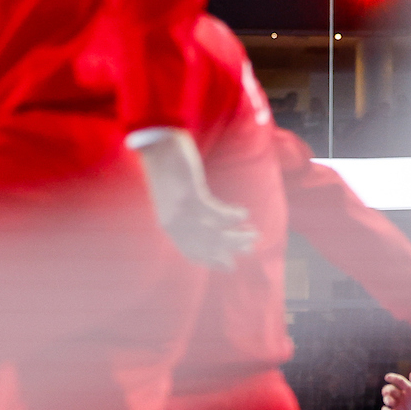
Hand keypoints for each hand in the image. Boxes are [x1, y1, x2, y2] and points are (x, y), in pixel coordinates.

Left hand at [131, 128, 255, 269]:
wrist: (155, 144)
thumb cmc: (167, 166)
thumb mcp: (172, 196)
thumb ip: (184, 211)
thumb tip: (204, 221)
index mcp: (169, 224)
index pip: (191, 252)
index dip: (212, 260)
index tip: (229, 265)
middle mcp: (174, 222)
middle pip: (207, 245)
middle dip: (231, 249)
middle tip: (250, 248)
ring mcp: (181, 210)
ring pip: (213, 233)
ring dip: (236, 236)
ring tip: (254, 234)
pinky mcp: (189, 195)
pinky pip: (215, 213)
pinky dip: (231, 216)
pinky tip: (244, 214)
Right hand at [380, 371, 410, 409]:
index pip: (400, 381)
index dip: (392, 378)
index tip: (387, 377)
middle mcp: (403, 398)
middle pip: (390, 389)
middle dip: (386, 390)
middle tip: (387, 393)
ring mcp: (398, 407)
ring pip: (387, 399)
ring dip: (386, 399)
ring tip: (391, 402)